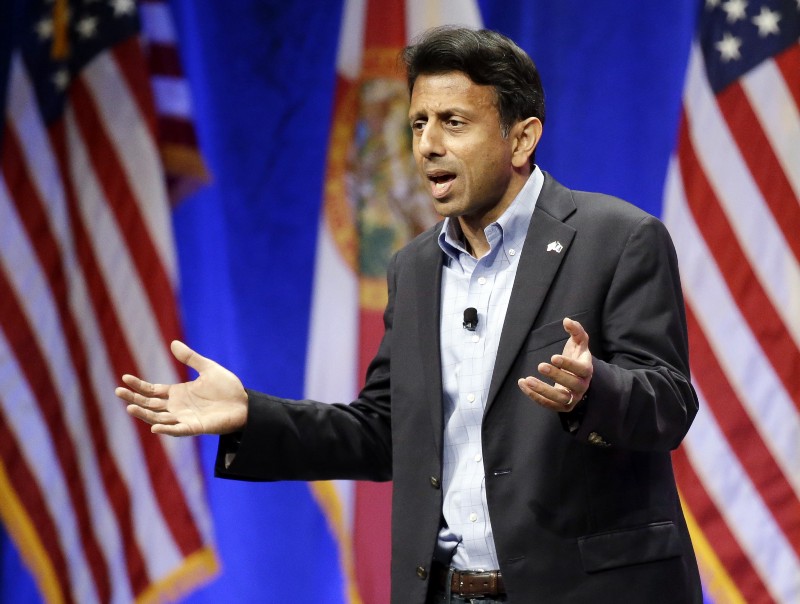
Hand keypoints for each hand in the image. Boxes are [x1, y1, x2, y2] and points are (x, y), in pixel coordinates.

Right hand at [115, 340, 248, 435]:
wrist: (245, 404)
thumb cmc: (228, 388)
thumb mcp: (208, 368)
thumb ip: (190, 358)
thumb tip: (173, 343)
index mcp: (178, 393)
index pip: (152, 390)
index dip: (139, 385)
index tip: (124, 378)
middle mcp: (178, 407)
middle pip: (150, 404)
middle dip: (134, 398)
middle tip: (118, 391)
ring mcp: (185, 418)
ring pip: (158, 418)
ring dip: (144, 414)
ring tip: (129, 406)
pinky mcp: (195, 427)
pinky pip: (177, 430)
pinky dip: (166, 429)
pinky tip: (154, 426)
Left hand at [517, 317, 592, 411]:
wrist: (577, 377)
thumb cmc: (577, 356)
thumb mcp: (579, 342)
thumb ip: (576, 330)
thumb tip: (567, 320)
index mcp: (587, 370)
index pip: (581, 370)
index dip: (568, 365)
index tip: (553, 357)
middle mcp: (582, 386)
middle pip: (572, 384)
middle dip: (556, 376)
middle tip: (540, 365)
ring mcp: (572, 398)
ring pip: (559, 398)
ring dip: (542, 390)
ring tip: (527, 380)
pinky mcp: (562, 406)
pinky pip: (548, 404)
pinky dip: (534, 396)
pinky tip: (522, 384)